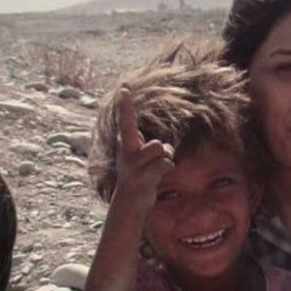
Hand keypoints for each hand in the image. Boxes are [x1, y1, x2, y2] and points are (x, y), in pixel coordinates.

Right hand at [113, 88, 174, 209]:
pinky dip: (166, 168)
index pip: (126, 122)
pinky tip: (157, 176)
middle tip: (154, 162)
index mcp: (126, 144)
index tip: (124, 88)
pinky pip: (165, 164)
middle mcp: (128, 153)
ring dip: (165, 159)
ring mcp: (134, 167)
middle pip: (156, 143)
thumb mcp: (138, 156)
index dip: (126, 105)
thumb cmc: (138, 174)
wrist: (129, 201)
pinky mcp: (142, 179)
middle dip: (162, 150)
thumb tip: (163, 147)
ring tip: (155, 169)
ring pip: (161, 150)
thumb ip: (148, 144)